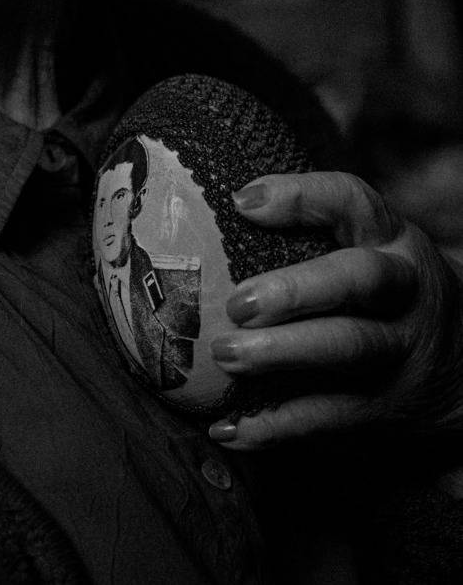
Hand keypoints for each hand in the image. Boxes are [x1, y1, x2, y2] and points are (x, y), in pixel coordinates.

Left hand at [207, 170, 462, 455]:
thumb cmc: (387, 290)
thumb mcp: (372, 245)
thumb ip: (316, 227)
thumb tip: (220, 203)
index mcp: (391, 239)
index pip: (353, 202)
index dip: (300, 197)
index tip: (241, 202)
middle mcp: (404, 289)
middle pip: (359, 280)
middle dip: (295, 290)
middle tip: (237, 303)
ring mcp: (401, 350)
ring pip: (347, 349)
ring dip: (282, 353)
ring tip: (225, 354)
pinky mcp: (388, 406)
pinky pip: (331, 417)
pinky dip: (277, 425)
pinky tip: (230, 428)